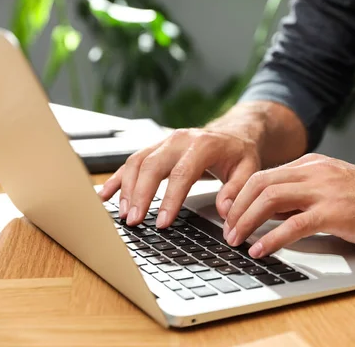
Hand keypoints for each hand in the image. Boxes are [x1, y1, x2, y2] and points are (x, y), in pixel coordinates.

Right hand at [99, 128, 260, 227]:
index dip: (170, 199)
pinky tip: (106, 195)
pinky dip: (117, 178)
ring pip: (137, 162)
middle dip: (141, 194)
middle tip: (134, 221)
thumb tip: (225, 211)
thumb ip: (237, 190)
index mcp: (203, 144)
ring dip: (127, 188)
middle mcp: (180, 140)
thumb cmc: (239, 153)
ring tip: (123, 214)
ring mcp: (164, 142)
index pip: (182, 173)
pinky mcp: (155, 148)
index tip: (163, 222)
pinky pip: (131, 161)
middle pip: (152, 166)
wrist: (233, 133)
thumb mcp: (248, 169)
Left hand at [223, 153, 354, 258]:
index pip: (264, 175)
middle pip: (260, 184)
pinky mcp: (336, 212)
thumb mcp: (333, 188)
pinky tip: (261, 250)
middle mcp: (315, 172)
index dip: (240, 196)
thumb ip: (303, 195)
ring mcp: (325, 190)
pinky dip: (271, 239)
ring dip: (247, 221)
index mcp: (312, 165)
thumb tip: (271, 213)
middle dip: (237, 209)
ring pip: (271, 199)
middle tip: (227, 231)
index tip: (230, 215)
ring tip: (236, 240)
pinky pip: (294, 225)